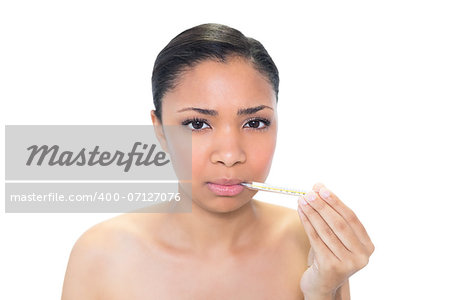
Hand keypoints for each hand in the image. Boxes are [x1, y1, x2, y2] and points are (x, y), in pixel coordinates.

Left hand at [297, 183, 374, 297]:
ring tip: (302, 200)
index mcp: (367, 246)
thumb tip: (319, 187)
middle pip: (339, 224)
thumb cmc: (328, 256)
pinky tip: (301, 213)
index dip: (335, 202)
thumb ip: (330, 213)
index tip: (321, 188)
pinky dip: (307, 224)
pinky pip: (316, 240)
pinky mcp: (331, 267)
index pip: (351, 218)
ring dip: (312, 213)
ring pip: (327, 231)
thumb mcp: (334, 236)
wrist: (322, 285)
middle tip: (309, 193)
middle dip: (322, 206)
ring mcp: (348, 263)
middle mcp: (361, 256)